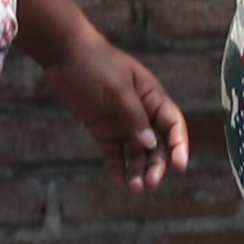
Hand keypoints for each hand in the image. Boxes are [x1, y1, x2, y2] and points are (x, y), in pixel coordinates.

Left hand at [46, 32, 191, 194]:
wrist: (65, 55)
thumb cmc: (96, 65)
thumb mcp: (117, 89)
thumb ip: (134, 117)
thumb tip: (150, 143)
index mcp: (152, 98)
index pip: (173, 124)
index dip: (179, 145)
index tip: (179, 165)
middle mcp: (141, 113)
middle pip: (156, 144)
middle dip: (155, 165)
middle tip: (148, 182)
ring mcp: (122, 123)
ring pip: (136, 153)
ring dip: (137, 171)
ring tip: (133, 188)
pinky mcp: (103, 131)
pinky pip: (114, 154)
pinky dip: (117, 168)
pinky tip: (118, 183)